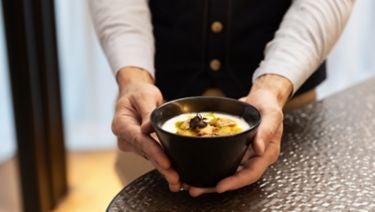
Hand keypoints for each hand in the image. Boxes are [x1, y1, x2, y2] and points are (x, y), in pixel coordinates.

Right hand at [111, 67, 181, 191]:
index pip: (140, 141)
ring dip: (165, 170)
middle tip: (176, 179)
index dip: (154, 152)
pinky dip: (164, 166)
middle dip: (161, 167)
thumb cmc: (138, 93)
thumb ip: (147, 111)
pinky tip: (176, 177)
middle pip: (146, 154)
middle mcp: (125, 138)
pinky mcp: (141, 147)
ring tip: (179, 182)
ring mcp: (132, 144)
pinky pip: (154, 156)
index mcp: (121, 124)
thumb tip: (148, 128)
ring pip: (151, 158)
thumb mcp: (144, 96)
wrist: (134, 94)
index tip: (166, 163)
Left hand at [186, 74, 292, 196]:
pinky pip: (221, 159)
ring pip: (226, 171)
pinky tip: (193, 167)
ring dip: (208, 178)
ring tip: (189, 184)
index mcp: (267, 153)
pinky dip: (208, 164)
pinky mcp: (233, 148)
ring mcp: (243, 154)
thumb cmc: (268, 105)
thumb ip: (267, 130)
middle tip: (195, 189)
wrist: (261, 98)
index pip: (251, 173)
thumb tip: (258, 149)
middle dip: (216, 185)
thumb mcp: (272, 114)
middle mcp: (254, 158)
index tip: (220, 186)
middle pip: (235, 177)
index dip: (236, 181)